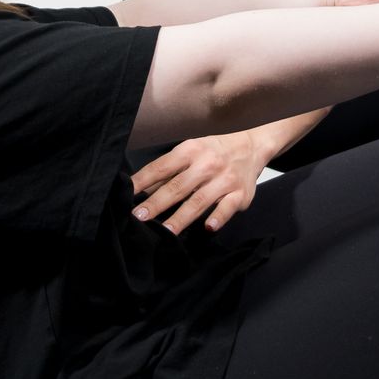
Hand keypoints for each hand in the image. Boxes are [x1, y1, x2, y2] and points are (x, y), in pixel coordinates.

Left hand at [131, 129, 271, 234]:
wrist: (252, 146)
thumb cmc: (214, 151)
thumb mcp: (191, 151)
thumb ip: (169, 171)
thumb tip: (141, 190)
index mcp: (191, 150)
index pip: (161, 167)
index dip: (142, 181)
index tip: (126, 194)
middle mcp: (207, 164)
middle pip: (178, 186)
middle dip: (157, 203)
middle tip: (139, 217)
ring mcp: (225, 179)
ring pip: (200, 200)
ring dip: (182, 217)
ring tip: (166, 231)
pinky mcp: (241, 194)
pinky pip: (228, 207)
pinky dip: (218, 217)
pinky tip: (208, 228)